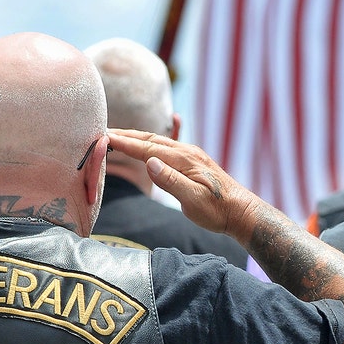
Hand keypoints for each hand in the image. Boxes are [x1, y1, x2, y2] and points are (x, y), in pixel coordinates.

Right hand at [106, 129, 258, 241]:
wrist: (240, 212)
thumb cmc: (217, 210)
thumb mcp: (193, 200)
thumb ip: (171, 181)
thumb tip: (150, 162)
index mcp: (185, 159)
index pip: (148, 148)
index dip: (125, 143)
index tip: (104, 137)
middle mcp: (187, 152)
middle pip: (150, 139)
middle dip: (126, 135)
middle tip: (103, 132)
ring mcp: (191, 155)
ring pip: (158, 141)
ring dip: (137, 137)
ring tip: (118, 135)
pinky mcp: (194, 162)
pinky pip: (169, 145)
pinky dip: (153, 141)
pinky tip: (155, 135)